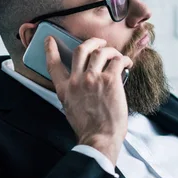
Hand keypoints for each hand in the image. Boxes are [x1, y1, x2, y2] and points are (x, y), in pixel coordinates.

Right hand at [45, 36, 132, 164]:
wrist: (99, 137)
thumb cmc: (89, 128)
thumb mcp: (70, 109)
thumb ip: (73, 93)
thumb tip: (83, 86)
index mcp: (65, 89)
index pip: (53, 65)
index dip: (50, 50)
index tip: (50, 40)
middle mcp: (77, 80)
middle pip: (81, 50)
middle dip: (91, 42)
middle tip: (100, 42)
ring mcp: (93, 78)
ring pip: (100, 52)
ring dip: (111, 50)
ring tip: (117, 55)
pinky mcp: (110, 80)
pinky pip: (118, 61)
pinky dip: (124, 59)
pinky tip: (127, 63)